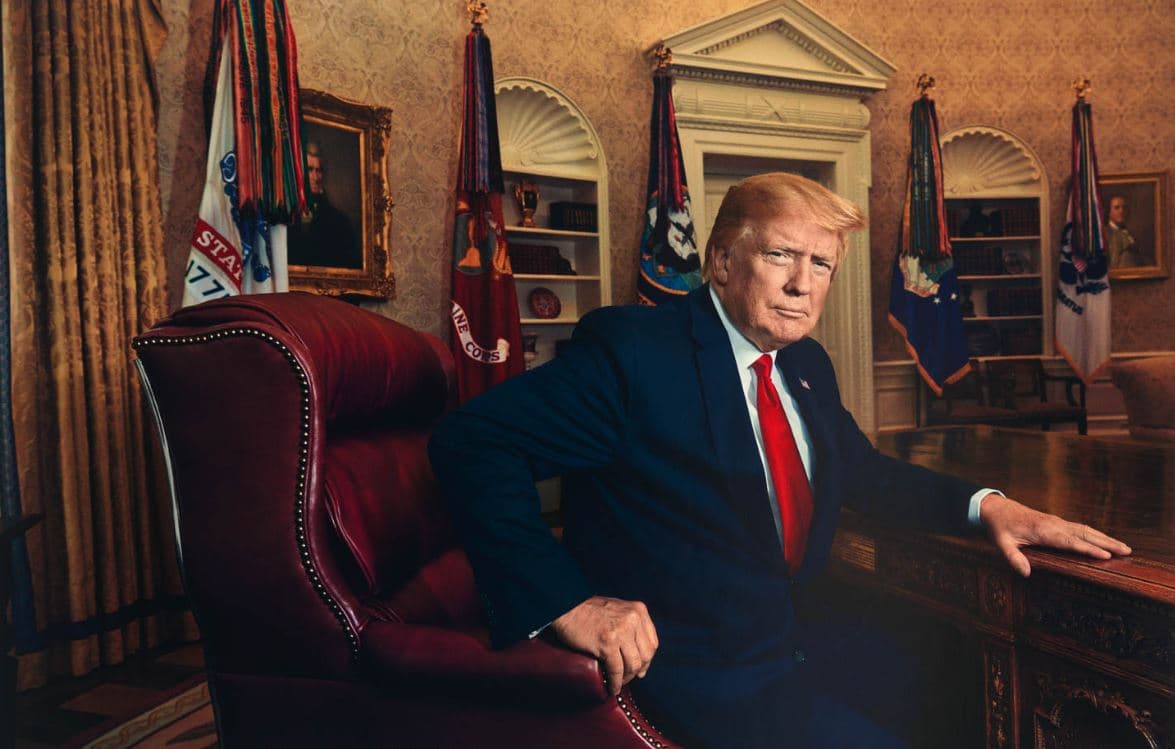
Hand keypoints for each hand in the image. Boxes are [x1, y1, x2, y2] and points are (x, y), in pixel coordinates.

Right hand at [551, 596, 657, 694]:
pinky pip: (617, 670)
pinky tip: (612, 687)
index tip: (641, 669)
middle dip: (637, 671)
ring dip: (626, 678)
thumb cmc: (588, 611)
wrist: (566, 608)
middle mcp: (633, 619)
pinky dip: (615, 682)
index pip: (652, 643)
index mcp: (638, 611)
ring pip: (633, 664)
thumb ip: (631, 624)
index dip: (647, 660)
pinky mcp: (607, 642)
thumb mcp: (618, 610)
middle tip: (628, 678)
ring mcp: (621, 630)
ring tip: (619, 683)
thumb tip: (641, 652)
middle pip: (645, 655)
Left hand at [980, 494, 1130, 576]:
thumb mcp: (1002, 543)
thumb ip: (1013, 558)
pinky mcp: (1058, 522)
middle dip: (1106, 543)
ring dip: (1105, 538)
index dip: (1088, 549)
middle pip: (1084, 534)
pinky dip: (1096, 535)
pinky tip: (1106, 541)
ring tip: (1125, 548)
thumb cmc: (1000, 527)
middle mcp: (1054, 525)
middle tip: (1127, 551)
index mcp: (1043, 531)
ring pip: (1086, 530)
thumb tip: (1025, 573)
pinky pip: (1080, 528)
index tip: (1106, 555)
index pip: (1070, 542)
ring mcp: (1057, 522)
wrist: (997, 508)